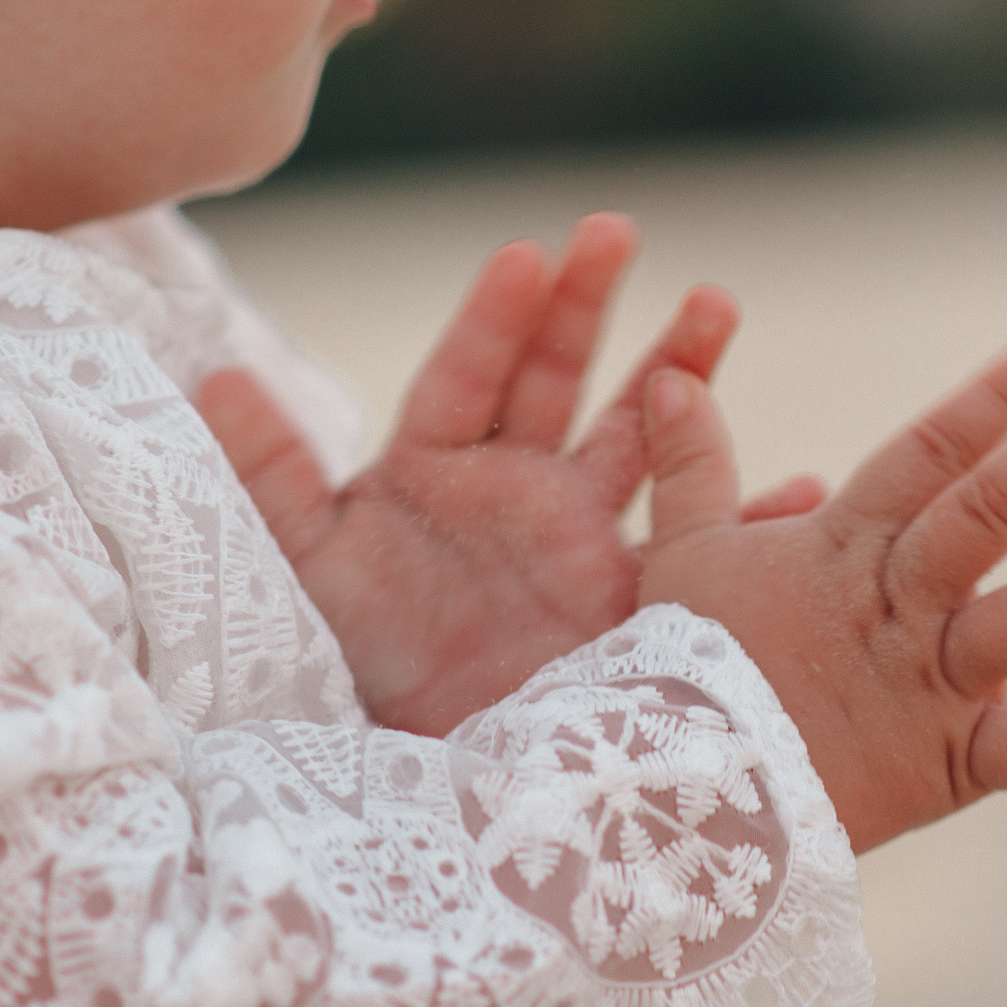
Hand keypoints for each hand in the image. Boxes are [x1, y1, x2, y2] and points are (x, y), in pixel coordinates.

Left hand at [199, 215, 821, 735]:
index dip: (494, 315)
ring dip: (680, 369)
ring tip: (716, 303)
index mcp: (435, 465)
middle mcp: (515, 483)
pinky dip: (745, 513)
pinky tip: (795, 489)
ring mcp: (582, 532)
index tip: (524, 256)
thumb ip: (270, 477)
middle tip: (615, 230)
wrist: (427, 775)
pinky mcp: (632, 592)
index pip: (467, 372)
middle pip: (557, 372)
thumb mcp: (308, 570)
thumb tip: (211, 377)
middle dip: (589, 301)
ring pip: (639, 430)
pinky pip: (695, 540)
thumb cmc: (357, 663)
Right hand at [637, 339, 1006, 852]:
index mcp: (839, 551)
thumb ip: (688, 467)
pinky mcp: (952, 763)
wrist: (675, 802)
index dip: (984, 406)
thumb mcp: (680, 558)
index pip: (922, 461)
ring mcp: (930, 684)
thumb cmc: (675, 675)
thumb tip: (672, 380)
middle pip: (982, 516)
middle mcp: (896, 608)